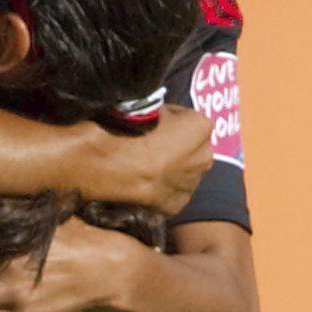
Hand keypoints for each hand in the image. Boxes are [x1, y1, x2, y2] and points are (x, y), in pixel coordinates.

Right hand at [96, 107, 210, 215]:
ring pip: (182, 171)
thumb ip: (158, 112)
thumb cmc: (125, 131)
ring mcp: (191, 184)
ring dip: (168, 166)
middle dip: (173, 143)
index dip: (166, 117)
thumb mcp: (142, 105)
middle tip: (147, 142)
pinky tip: (141, 182)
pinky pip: (170, 192)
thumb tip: (155, 116)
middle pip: (190, 146)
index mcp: (200, 126)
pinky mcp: (175, 206)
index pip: (185, 116)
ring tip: (141, 164)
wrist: (107, 167)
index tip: (150, 120)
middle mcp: (204, 157)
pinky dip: (159, 187)